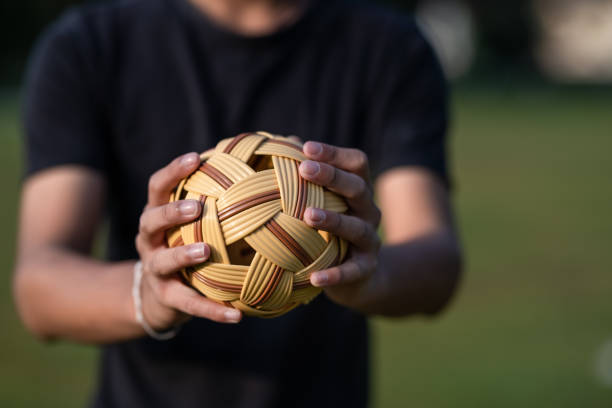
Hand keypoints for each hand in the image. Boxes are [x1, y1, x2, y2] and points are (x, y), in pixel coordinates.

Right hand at [134, 153, 241, 329]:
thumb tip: (269, 165)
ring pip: (162, 261)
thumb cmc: (189, 244)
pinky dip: (213, 310)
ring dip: (183, 255)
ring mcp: (155, 269)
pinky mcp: (166, 298)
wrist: (160, 295)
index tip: (196, 158)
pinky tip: (237, 316)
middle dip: (171, 212)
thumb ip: (221, 199)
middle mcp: (150, 239)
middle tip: (196, 207)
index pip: (159, 186)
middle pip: (151, 220)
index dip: (173, 171)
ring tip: (205, 251)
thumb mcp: (196, 222)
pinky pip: (190, 305)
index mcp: (158, 214)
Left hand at [298, 142, 381, 307]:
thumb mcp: (324, 204)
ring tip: (307, 215)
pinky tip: (314, 277)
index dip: (334, 153)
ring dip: (333, 219)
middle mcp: (368, 212)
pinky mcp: (366, 269)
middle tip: (304, 170)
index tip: (306, 148)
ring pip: (356, 227)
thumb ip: (307, 178)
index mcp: (359, 191)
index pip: (356, 163)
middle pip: (357, 188)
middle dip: (332, 177)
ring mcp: (369, 241)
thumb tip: (282, 143)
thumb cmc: (331, 232)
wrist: (360, 278)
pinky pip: (352, 271)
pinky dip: (335, 275)